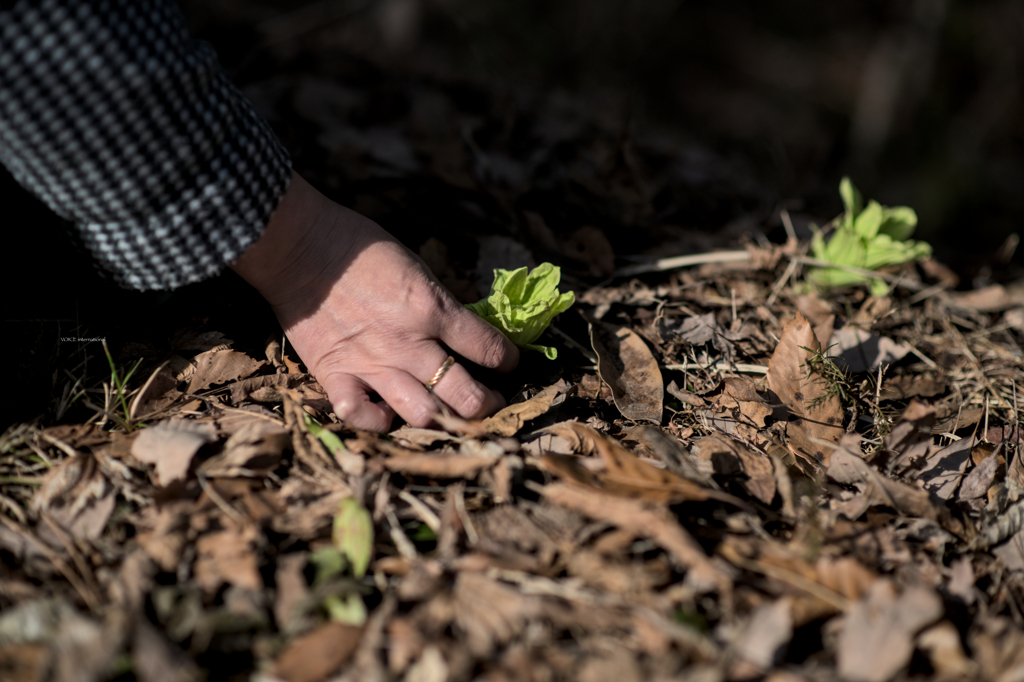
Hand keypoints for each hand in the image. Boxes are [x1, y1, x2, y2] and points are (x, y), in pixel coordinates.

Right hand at [230, 172, 518, 430]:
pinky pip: (362, 416)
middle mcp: (409, 343)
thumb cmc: (360, 246)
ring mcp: (372, 364)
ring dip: (442, 419)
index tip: (509, 363)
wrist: (299, 245)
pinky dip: (379, 420)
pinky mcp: (335, 375)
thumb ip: (440, 303)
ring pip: (423, 414)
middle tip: (490, 401)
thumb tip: (466, 330)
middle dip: (488, 404)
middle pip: (466, 396)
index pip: (490, 348)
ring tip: (448, 414)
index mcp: (433, 309)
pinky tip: (388, 413)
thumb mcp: (417, 267)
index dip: (508, 361)